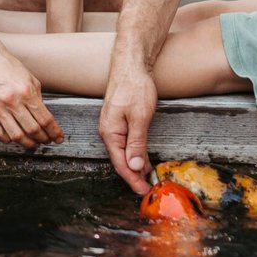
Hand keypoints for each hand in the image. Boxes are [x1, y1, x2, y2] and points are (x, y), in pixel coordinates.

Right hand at [0, 47, 63, 148]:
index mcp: (26, 92)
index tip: (59, 138)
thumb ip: (38, 100)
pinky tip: (13, 138)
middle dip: (43, 139)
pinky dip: (7, 140)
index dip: (54, 132)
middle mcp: (12, 101)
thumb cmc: (10, 69)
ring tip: (33, 143)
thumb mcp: (31, 80)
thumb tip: (44, 119)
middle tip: (47, 141)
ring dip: (28, 143)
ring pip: (16, 135)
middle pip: (32, 130)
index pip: (45, 119)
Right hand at [99, 62, 157, 194]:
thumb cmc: (134, 87)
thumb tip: (134, 166)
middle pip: (121, 161)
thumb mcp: (139, 117)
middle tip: (148, 188)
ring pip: (124, 153)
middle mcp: (108, 132)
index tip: (143, 190)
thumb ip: (136, 142)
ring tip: (148, 178)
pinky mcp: (119, 123)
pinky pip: (126, 144)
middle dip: (134, 176)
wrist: (131, 66)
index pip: (121, 164)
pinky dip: (135, 154)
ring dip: (135, 166)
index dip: (133, 179)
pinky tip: (143, 160)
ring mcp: (113, 128)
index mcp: (110, 133)